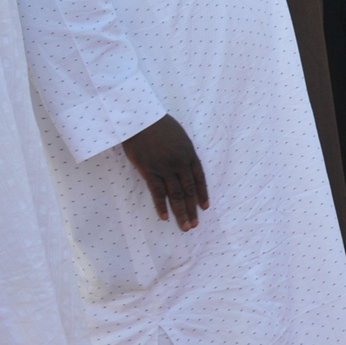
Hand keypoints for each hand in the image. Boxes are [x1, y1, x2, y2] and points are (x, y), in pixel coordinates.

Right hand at [121, 115, 208, 229]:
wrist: (140, 118)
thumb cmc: (158, 124)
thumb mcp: (179, 136)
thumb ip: (183, 152)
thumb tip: (185, 165)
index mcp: (189, 153)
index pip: (199, 178)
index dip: (202, 193)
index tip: (205, 207)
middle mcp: (179, 162)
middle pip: (189, 190)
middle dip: (192, 209)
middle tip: (195, 225)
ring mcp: (164, 167)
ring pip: (176, 194)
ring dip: (181, 212)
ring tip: (185, 227)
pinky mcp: (149, 170)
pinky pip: (157, 192)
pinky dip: (161, 206)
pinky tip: (164, 218)